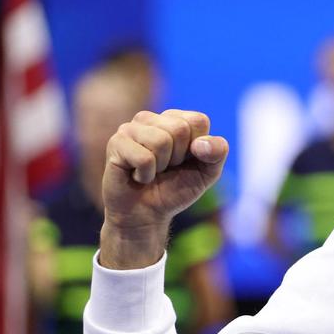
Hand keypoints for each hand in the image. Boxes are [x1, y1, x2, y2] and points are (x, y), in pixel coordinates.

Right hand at [99, 109, 227, 268]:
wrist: (146, 215)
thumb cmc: (176, 189)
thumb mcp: (207, 172)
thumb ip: (217, 152)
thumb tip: (201, 144)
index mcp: (175, 119)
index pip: (198, 120)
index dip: (199, 148)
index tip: (186, 161)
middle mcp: (151, 118)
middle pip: (180, 129)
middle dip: (178, 157)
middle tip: (166, 168)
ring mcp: (130, 128)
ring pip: (161, 141)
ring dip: (161, 166)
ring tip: (152, 171)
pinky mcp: (116, 143)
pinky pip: (144, 158)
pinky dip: (145, 175)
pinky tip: (137, 176)